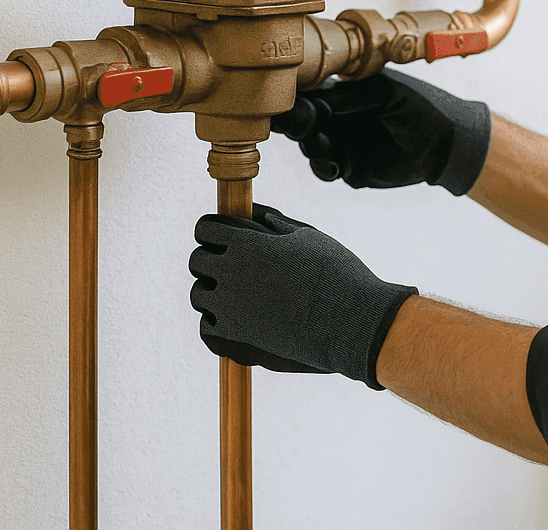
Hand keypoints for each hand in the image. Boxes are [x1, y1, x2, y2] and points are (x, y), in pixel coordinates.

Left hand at [189, 203, 417, 387]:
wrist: (350, 323)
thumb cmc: (335, 273)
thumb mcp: (307, 236)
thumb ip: (273, 222)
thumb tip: (252, 211)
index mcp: (247, 243)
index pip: (205, 228)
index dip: (213, 228)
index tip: (222, 234)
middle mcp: (231, 273)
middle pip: (197, 261)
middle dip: (211, 258)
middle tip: (232, 263)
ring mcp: (230, 307)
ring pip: (198, 295)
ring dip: (212, 290)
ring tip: (237, 292)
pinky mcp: (236, 336)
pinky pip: (207, 326)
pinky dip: (217, 320)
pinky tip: (237, 316)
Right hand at [271, 70, 490, 194]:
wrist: (445, 144)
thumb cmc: (421, 108)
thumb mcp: (387, 93)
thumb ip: (353, 95)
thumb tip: (319, 99)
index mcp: (343, 94)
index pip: (309, 94)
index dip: (297, 98)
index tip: (292, 101)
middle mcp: (338, 118)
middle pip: (301, 122)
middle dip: (297, 124)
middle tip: (306, 124)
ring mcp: (341, 143)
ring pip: (310, 147)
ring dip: (312, 146)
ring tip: (325, 143)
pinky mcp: (349, 168)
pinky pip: (326, 170)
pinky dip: (325, 167)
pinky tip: (336, 165)